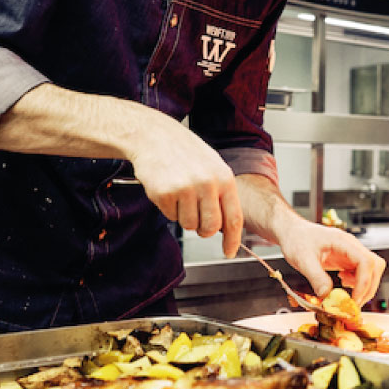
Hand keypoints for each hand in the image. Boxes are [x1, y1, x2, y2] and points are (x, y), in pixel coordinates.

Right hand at [125, 111, 243, 252]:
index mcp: (224, 178)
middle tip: (197, 219)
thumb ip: (222, 194)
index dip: (233, 240)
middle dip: (204, 230)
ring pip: (189, 225)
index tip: (229, 252)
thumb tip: (227, 227)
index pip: (234, 218)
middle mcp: (207, 184)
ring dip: (184, 217)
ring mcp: (185, 189)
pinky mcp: (164, 193)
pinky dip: (169, 209)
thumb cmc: (186, 153)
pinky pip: (170, 217)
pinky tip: (168, 189)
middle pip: (211, 228)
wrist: (154, 136)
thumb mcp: (213, 167)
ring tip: (181, 195)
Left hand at [278, 220, 385, 306]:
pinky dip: (357, 283)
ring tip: (350, 297)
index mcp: (342, 242)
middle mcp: (350, 246)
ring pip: (371, 270)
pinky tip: (345, 285)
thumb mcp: (303, 260)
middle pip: (374, 266)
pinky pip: (361, 272)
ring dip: (364, 286)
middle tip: (354, 304)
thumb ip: (316, 277)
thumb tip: (327, 295)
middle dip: (368, 287)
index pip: (365, 261)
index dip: (364, 282)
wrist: (292, 232)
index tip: (354, 299)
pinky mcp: (346, 259)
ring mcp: (350, 252)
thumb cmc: (297, 239)